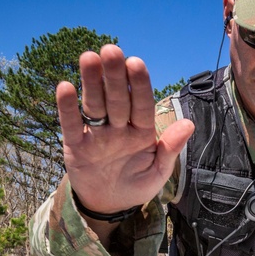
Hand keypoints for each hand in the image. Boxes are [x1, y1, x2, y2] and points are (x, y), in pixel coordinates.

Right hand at [57, 44, 193, 215]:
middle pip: (117, 99)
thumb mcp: (158, 172)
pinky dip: (67, 108)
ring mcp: (96, 135)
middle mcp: (119, 127)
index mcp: (142, 131)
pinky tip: (65, 87)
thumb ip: (170, 149)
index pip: (142, 105)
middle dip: (115, 75)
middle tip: (111, 50)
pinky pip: (70, 125)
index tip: (136, 63)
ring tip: (89, 58)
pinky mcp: (75, 146)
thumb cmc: (137, 184)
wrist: (109, 205)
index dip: (140, 85)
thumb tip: (189, 124)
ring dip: (92, 82)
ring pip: (94, 105)